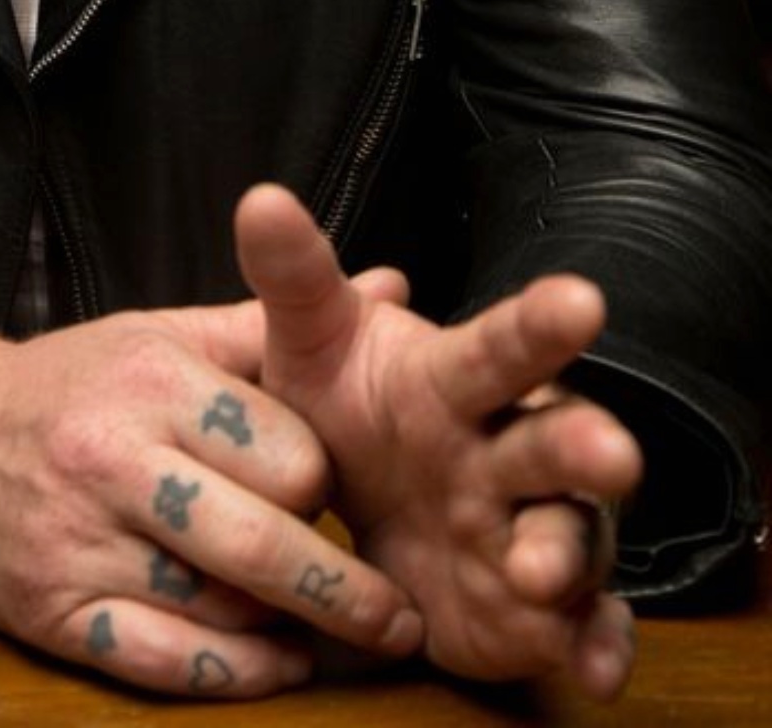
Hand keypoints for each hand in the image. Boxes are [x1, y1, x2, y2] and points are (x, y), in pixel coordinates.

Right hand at [0, 306, 423, 698]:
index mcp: (152, 377)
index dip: (323, 482)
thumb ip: (278, 326)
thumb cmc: (79, 384)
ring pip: (218, 609)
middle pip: (260, 542)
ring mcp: (78, 541)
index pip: (285, 452)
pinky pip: (167, 662)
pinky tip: (279, 662)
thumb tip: (392, 287)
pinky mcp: (53, 612)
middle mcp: (113, 457)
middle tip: (396, 615)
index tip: (336, 494)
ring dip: (289, 629)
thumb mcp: (166, 334)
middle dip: (342, 587)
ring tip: (338, 632)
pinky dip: (236, 674)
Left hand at [235, 183, 643, 699]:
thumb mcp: (310, 342)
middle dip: (585, 447)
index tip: (580, 298)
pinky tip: (592, 671)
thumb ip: (293, 277)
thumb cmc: (347, 403)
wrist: (351, 503)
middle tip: (608, 453)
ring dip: (569, 554)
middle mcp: (508, 452)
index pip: (501, 347)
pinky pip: (581, 628)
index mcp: (458, 383)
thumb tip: (259, 197)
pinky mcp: (535, 610)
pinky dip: (594, 647)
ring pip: (572, 537)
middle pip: (556, 442)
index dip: (539, 324)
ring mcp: (527, 530)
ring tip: (541, 572)